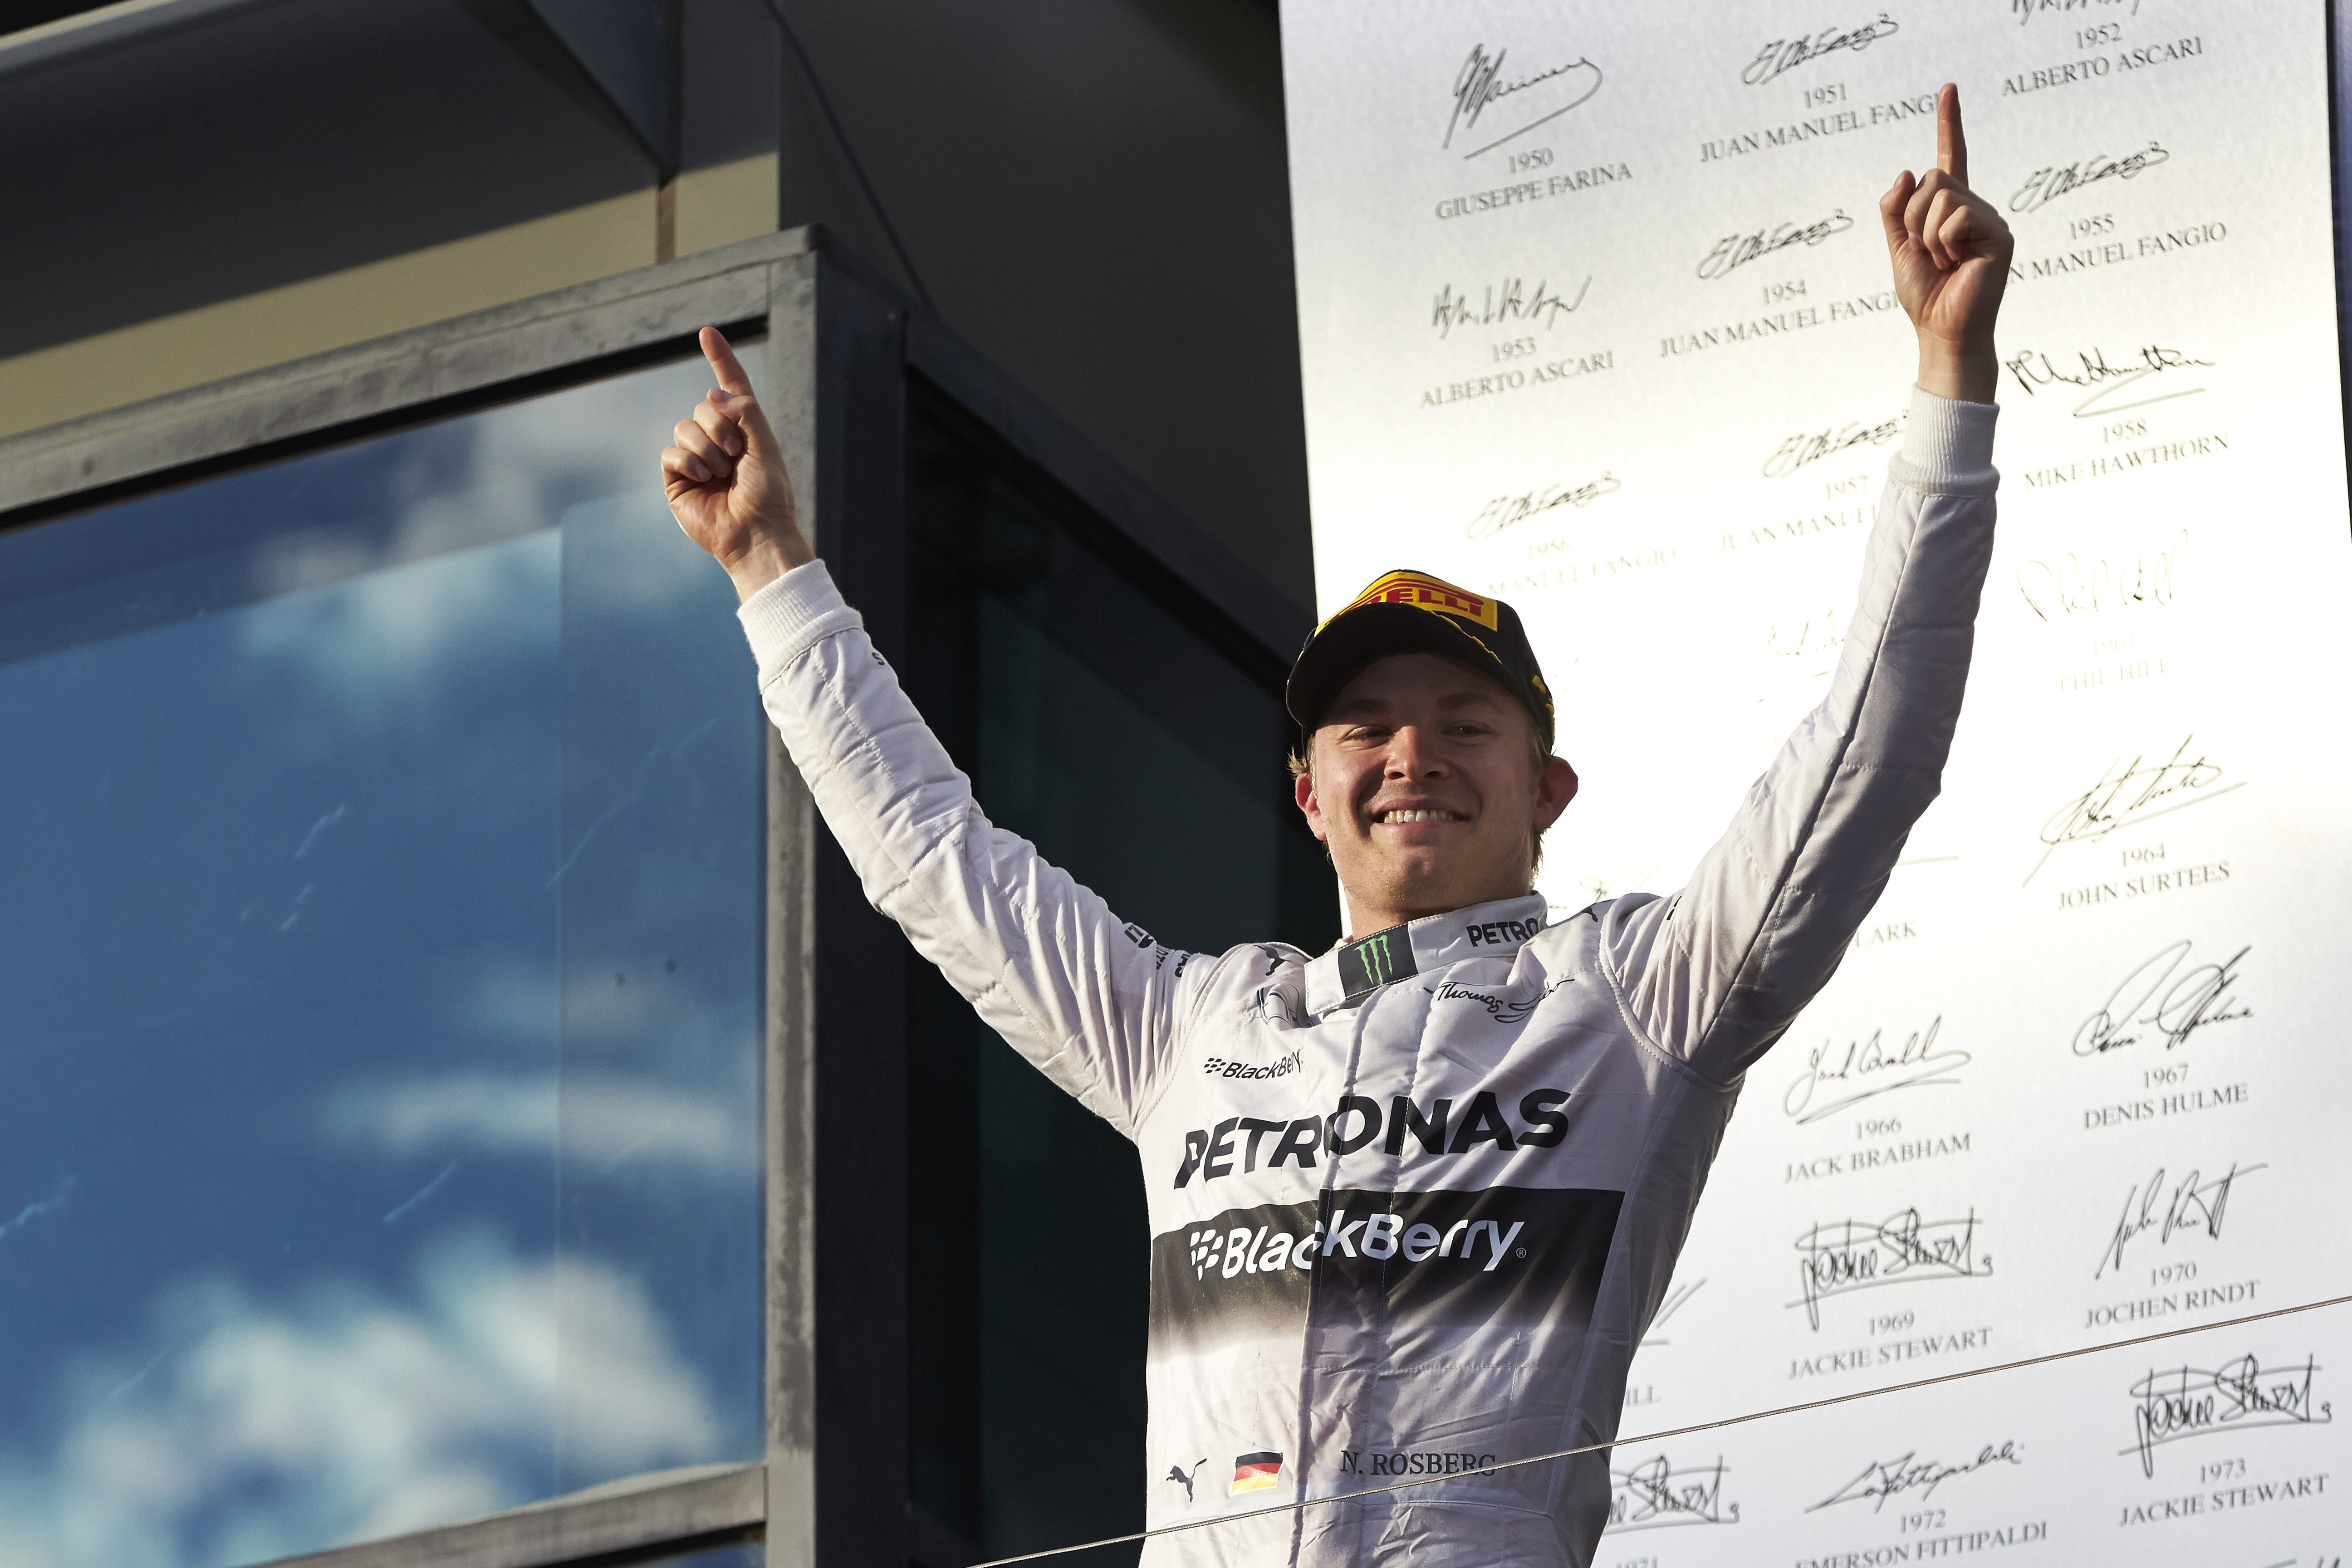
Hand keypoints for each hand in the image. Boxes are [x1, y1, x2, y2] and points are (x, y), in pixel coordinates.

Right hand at [662, 326, 810, 600]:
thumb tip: (712, 394)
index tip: (707, 332)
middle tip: (735, 455)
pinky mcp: (677, 478)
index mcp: (745, 430)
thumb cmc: (768, 494)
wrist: (755, 533)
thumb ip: (745, 410)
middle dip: (719, 426)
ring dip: (705, 447)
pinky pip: (671, 452)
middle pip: (703, 406)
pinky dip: (688, 462)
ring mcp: (696, 458)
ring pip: (684, 427)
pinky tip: (703, 478)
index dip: (720, 359)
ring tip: (721, 473)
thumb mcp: (765, 445)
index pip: (730, 387)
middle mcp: (719, 440)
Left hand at [1879, 84, 2011, 403]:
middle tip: (1925, 251)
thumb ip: (1895, 209)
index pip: (1949, 159)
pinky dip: (1944, 241)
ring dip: (1927, 233)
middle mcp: (1974, 208)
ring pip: (1942, 197)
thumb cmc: (1923, 293)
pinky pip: (1958, 216)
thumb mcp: (1897, 247)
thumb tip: (1908, 171)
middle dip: (1914, 218)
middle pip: (1934, 180)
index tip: (1948, 89)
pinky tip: (1956, 262)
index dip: (1948, 124)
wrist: (1940, 329)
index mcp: (1950, 210)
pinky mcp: (2000, 234)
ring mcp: (1990, 219)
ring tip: (1942, 261)